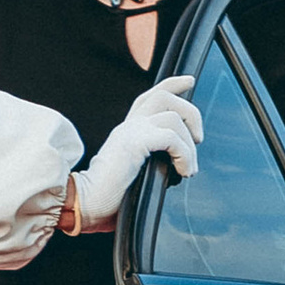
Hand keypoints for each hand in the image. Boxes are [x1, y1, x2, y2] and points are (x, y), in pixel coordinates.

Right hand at [68, 79, 202, 229]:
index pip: (151, 95)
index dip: (173, 84)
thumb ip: (154, 158)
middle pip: (165, 96)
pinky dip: (185, 155)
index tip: (190, 80)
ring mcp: (130, 131)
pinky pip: (171, 138)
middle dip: (191, 113)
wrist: (87, 203)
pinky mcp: (133, 143)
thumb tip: (179, 162)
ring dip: (189, 144)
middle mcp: (129, 125)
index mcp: (129, 129)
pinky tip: (184, 172)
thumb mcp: (137, 170)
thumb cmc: (109, 195)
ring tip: (189, 167)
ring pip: (173, 116)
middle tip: (198, 140)